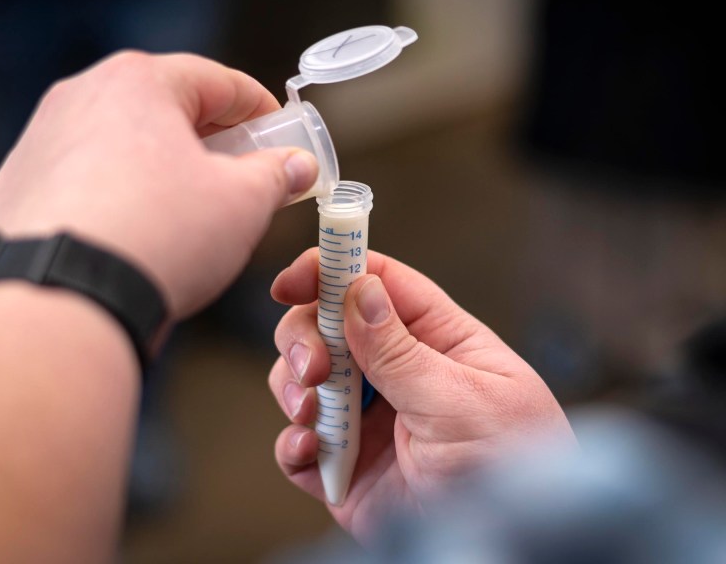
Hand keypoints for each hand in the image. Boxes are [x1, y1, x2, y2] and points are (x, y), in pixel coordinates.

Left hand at [0, 51, 318, 318]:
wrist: (63, 303)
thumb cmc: (158, 237)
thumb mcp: (242, 203)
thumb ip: (276, 175)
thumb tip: (297, 166)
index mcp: (138, 83)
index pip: (217, 81)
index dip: (259, 108)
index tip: (281, 133)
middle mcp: (80, 98)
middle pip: (166, 109)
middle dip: (212, 139)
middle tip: (244, 172)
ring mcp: (40, 144)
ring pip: (122, 145)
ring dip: (164, 168)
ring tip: (193, 210)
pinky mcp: (16, 191)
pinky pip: (85, 181)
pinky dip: (119, 196)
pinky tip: (139, 233)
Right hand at [269, 249, 575, 541]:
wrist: (501, 543)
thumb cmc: (514, 464)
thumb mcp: (461, 400)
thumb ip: (402, 351)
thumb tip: (359, 291)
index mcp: (435, 339)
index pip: (377, 283)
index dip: (331, 269)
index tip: (292, 279)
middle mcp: (394, 371)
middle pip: (325, 326)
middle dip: (305, 337)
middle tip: (314, 367)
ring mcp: (366, 418)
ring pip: (304, 380)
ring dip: (293, 388)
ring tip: (314, 413)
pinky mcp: (345, 465)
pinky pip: (300, 444)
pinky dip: (293, 444)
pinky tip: (310, 448)